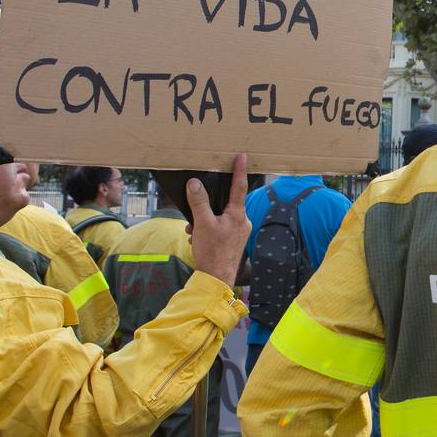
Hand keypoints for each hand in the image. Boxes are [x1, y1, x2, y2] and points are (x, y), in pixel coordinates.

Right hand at [185, 154, 251, 285]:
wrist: (216, 279)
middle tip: (195, 214)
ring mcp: (238, 232)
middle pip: (225, 204)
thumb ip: (198, 202)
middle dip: (207, 207)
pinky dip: (206, 230)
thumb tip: (194, 184)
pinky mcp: (233, 241)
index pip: (239, 186)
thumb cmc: (212, 252)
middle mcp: (242, 221)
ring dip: (203, 221)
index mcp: (238, 214)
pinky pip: (219, 228)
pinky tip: (197, 239)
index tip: (242, 156)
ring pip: (219, 217)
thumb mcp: (202, 223)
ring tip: (193, 231)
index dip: (239, 170)